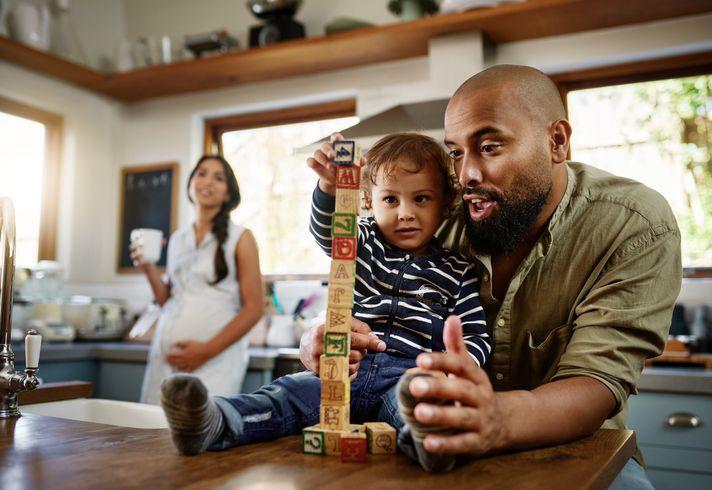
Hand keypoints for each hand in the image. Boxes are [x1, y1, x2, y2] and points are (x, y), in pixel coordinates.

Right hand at [129, 238, 165, 270]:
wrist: (149, 264)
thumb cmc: (151, 252)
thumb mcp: (155, 247)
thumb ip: (159, 243)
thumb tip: (165, 240)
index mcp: (135, 246)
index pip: (133, 240)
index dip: (134, 237)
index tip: (140, 235)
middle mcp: (133, 252)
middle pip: (131, 247)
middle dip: (135, 245)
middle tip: (142, 244)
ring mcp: (135, 258)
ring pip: (132, 256)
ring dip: (136, 254)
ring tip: (142, 253)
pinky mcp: (138, 264)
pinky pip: (137, 264)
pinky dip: (140, 263)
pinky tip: (142, 262)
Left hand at [166, 340, 213, 371]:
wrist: (207, 351)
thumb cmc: (198, 346)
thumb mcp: (188, 342)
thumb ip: (180, 343)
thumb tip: (173, 344)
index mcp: (184, 354)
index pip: (173, 356)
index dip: (168, 356)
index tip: (165, 356)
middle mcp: (186, 361)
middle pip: (175, 362)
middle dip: (170, 362)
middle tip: (166, 361)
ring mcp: (189, 365)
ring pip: (180, 367)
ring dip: (174, 366)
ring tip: (172, 365)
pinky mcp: (194, 367)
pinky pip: (187, 371)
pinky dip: (183, 371)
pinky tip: (181, 370)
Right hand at [299, 317, 385, 376]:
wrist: (306, 343)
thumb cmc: (328, 330)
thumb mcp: (342, 323)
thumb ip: (360, 328)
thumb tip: (376, 340)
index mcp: (324, 331)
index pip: (352, 338)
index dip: (368, 342)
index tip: (381, 345)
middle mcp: (319, 347)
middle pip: (353, 355)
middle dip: (361, 352)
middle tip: (358, 347)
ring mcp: (319, 363)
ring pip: (351, 368)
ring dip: (357, 362)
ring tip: (350, 355)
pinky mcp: (321, 375)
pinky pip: (345, 378)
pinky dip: (352, 372)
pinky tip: (347, 364)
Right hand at [306, 133, 364, 195]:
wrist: (337, 183)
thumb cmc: (347, 170)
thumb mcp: (355, 167)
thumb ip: (359, 162)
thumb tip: (363, 161)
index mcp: (338, 147)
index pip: (336, 137)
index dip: (336, 137)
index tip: (337, 139)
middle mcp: (328, 149)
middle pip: (325, 145)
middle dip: (329, 150)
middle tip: (332, 156)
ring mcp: (320, 157)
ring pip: (317, 153)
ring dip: (323, 159)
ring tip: (330, 166)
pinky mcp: (314, 165)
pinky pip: (310, 161)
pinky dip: (312, 163)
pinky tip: (314, 165)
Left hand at [408, 315, 506, 455]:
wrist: (503, 423)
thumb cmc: (474, 390)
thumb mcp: (467, 369)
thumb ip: (456, 345)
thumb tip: (452, 317)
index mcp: (476, 377)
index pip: (460, 365)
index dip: (441, 361)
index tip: (420, 359)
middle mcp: (481, 397)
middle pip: (462, 391)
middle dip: (438, 388)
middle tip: (414, 385)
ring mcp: (481, 420)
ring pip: (462, 418)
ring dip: (440, 416)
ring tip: (418, 413)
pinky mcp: (478, 442)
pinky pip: (463, 444)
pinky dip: (446, 444)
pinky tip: (427, 443)